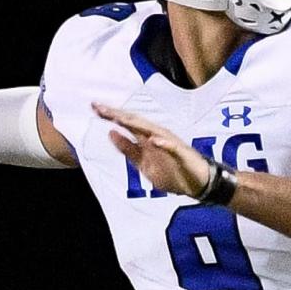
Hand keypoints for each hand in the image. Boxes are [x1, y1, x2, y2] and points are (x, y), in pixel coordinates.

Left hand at [92, 102, 211, 196]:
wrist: (197, 182)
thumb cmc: (171, 171)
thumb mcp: (143, 163)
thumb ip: (128, 149)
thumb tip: (111, 133)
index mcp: (146, 138)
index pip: (126, 124)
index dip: (110, 116)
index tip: (94, 108)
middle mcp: (156, 136)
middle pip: (135, 122)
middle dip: (117, 115)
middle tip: (98, 107)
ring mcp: (169, 144)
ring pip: (151, 131)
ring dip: (136, 124)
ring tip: (118, 118)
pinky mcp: (181, 153)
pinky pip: (172, 147)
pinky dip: (163, 144)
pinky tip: (153, 140)